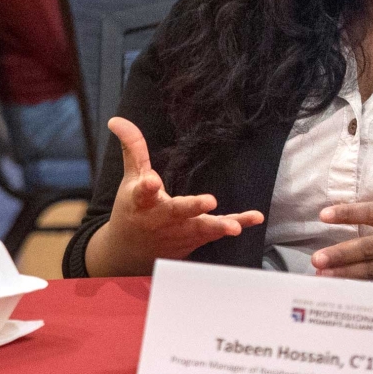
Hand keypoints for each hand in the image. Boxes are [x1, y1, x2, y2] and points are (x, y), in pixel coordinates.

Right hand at [84, 117, 263, 276]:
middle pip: (177, 212)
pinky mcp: (195, 239)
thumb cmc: (132, 210)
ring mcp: (179, 231)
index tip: (151, 181)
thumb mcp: (129, 179)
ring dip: (218, 226)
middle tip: (209, 201)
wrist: (130, 254)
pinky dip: (238, 223)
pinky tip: (256, 217)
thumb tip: (116, 119)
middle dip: (192, 207)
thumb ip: (132, 148)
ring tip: (234, 227)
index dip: (146, 187)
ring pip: (199, 228)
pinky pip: (217, 232)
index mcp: (141, 201)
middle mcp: (161, 218)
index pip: (142, 193)